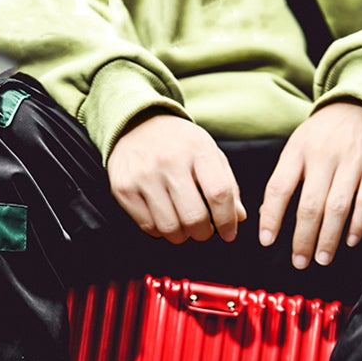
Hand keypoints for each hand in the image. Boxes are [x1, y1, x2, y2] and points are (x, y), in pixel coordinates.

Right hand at [107, 114, 246, 243]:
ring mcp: (144, 176)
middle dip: (203, 233)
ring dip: (182, 236)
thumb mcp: (209, 153)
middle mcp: (169, 162)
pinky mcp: (124, 188)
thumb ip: (227, 185)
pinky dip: (160, 231)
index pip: (219, 194)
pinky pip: (148, 226)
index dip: (226, 220)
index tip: (228, 233)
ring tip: (184, 226)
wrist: (136, 124)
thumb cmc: (179, 144)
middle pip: (194, 217)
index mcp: (197, 150)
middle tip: (203, 230)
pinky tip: (164, 218)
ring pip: (170, 228)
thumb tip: (238, 218)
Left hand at [258, 102, 361, 267]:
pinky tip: (350, 241)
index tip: (266, 241)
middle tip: (299, 262)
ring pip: (337, 207)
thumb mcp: (298, 146)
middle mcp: (324, 155)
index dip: (271, 217)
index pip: (279, 187)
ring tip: (322, 259)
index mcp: (298, 151)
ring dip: (328, 238)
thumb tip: (266, 218)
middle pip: (310, 204)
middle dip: (303, 238)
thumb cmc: (325, 134)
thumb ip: (285, 178)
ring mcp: (353, 161)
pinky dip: (358, 224)